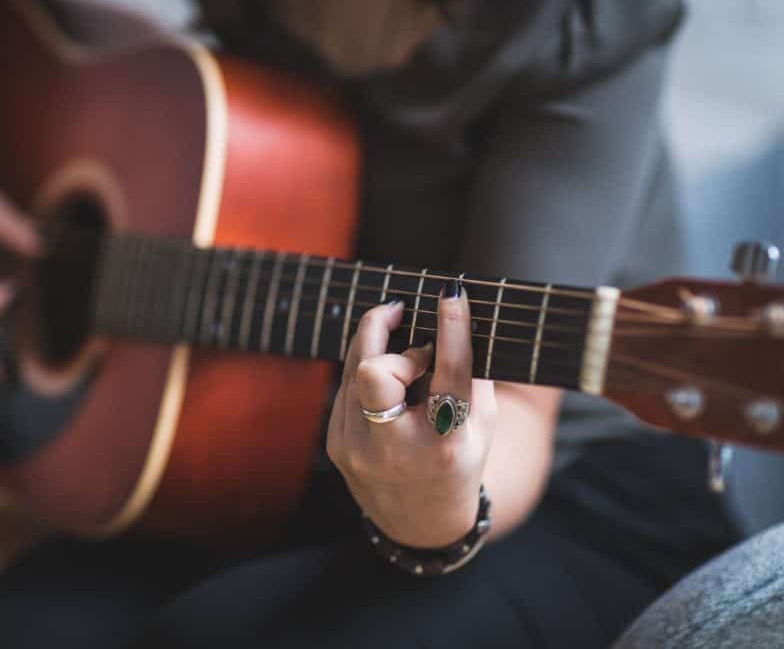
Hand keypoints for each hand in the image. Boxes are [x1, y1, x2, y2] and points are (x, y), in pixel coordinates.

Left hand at [327, 287, 498, 547]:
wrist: (418, 521)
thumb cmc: (459, 460)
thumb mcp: (481, 426)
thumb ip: (471, 374)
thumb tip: (454, 315)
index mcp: (445, 445)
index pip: (449, 375)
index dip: (452, 329)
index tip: (451, 294)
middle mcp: (397, 448)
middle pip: (375, 370)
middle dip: (385, 332)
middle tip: (404, 313)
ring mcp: (357, 448)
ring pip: (353, 367)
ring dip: (376, 344)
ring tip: (399, 339)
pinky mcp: (335, 442)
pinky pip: (345, 385)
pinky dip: (365, 370)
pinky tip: (385, 375)